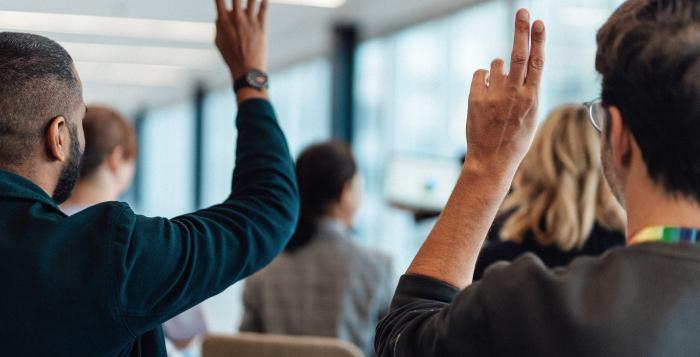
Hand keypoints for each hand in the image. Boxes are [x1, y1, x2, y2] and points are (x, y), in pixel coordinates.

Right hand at [215, 0, 267, 78]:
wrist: (247, 69)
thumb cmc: (231, 57)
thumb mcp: (218, 42)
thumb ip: (218, 26)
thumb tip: (220, 15)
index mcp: (223, 21)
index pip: (219, 0)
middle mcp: (236, 18)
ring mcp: (250, 21)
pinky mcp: (261, 26)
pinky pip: (264, 8)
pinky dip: (265, 0)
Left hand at [465, 9, 545, 175]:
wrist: (492, 160)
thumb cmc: (515, 138)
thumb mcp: (532, 115)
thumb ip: (528, 90)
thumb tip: (520, 66)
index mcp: (532, 98)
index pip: (537, 63)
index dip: (538, 40)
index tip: (540, 22)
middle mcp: (514, 95)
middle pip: (518, 55)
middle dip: (521, 30)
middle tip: (522, 11)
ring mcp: (493, 96)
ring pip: (497, 64)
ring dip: (498, 70)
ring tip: (499, 93)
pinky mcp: (476, 99)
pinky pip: (480, 75)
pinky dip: (483, 79)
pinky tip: (485, 95)